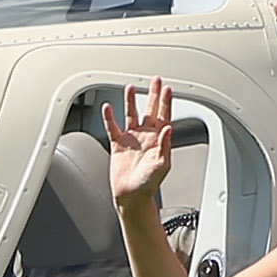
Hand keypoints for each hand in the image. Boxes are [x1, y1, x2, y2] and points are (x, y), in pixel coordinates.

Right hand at [105, 79, 176, 209]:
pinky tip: (108, 108)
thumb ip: (165, 146)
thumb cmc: (148, 184)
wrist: (131, 196)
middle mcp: (146, 136)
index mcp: (158, 139)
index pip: (163, 115)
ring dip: (131, 101)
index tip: (167, 88)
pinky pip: (113, 127)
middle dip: (153, 94)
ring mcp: (132, 139)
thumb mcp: (161, 165)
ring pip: (131, 114)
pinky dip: (110, 117)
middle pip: (150, 110)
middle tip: (155, 80)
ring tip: (130, 88)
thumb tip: (169, 129)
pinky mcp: (118, 144)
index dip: (165, 102)